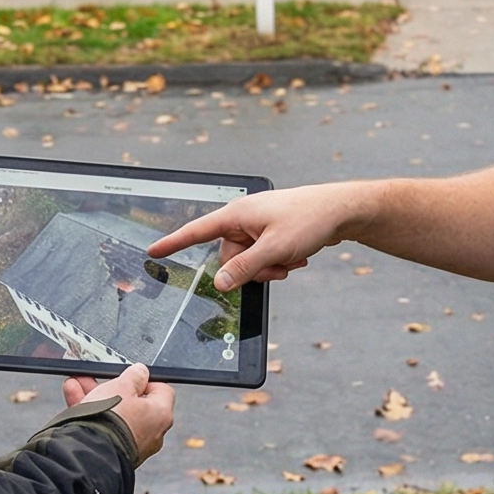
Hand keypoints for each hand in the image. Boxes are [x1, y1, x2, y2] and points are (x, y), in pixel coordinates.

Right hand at [61, 364, 175, 461]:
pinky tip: (73, 398)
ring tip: (77, 385)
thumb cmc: (111, 419)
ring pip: (115, 414)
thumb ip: (134, 375)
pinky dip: (91, 414)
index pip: (160, 390)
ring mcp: (132, 445)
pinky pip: (104, 428)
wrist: (90, 454)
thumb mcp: (122, 386)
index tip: (129, 375)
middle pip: (133, 403)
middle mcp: (151, 433)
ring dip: (96, 398)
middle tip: (98, 379)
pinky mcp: (114, 452)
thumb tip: (141, 372)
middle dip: (112, 387)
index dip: (144, 380)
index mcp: (161, 415)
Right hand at [148, 184, 360, 290]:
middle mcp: (242, 219)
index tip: (153, 251)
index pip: (197, 231)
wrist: (339, 210)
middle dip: (252, 269)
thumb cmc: (308, 220)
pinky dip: (277, 262)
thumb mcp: (274, 249)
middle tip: (278, 265)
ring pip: (247, 262)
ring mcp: (256, 227)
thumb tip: (219, 283)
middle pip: (228, 257)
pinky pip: (261, 258)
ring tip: (291, 260)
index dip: (174, 242)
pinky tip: (296, 257)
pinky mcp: (269, 234)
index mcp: (236, 215)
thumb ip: (245, 268)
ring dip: (268, 268)